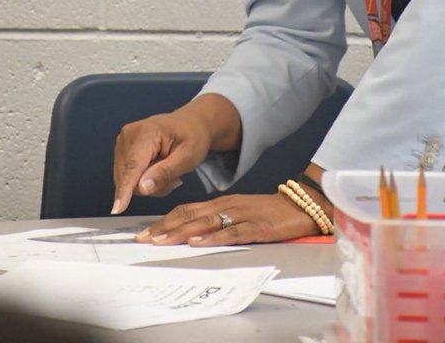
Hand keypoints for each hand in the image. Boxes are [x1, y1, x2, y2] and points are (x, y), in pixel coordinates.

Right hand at [111, 94, 240, 214]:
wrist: (191, 123)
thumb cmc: (193, 136)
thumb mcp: (188, 156)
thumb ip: (165, 172)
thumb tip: (142, 188)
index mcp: (146, 132)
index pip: (132, 167)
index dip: (124, 190)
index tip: (117, 208)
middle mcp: (128, 135)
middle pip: (129, 177)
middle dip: (150, 187)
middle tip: (175, 180)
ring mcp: (123, 142)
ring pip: (128, 180)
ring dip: (148, 185)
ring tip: (169, 173)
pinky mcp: (122, 150)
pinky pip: (128, 177)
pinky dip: (144, 180)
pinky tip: (159, 171)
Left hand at [134, 192, 319, 245]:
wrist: (300, 205)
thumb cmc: (268, 211)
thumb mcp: (237, 211)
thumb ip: (216, 218)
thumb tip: (189, 232)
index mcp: (220, 203)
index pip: (185, 210)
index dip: (164, 221)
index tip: (145, 233)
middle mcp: (226, 206)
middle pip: (190, 216)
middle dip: (164, 228)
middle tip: (144, 238)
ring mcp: (240, 215)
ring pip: (205, 222)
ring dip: (181, 232)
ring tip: (162, 240)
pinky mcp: (256, 227)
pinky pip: (232, 232)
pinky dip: (213, 237)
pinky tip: (199, 242)